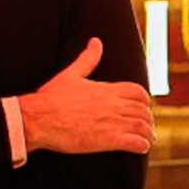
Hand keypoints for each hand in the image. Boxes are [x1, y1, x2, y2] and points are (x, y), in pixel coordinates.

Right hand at [18, 39, 153, 154]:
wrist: (39, 118)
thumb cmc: (52, 97)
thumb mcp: (71, 74)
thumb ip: (87, 59)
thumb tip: (96, 41)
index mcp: (107, 89)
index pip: (138, 92)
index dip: (144, 100)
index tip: (143, 107)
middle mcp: (113, 105)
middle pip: (142, 110)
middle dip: (148, 119)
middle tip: (147, 126)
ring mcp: (112, 123)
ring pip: (142, 126)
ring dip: (148, 133)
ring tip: (148, 139)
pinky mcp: (107, 140)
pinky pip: (135, 143)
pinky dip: (142, 145)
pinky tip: (141, 148)